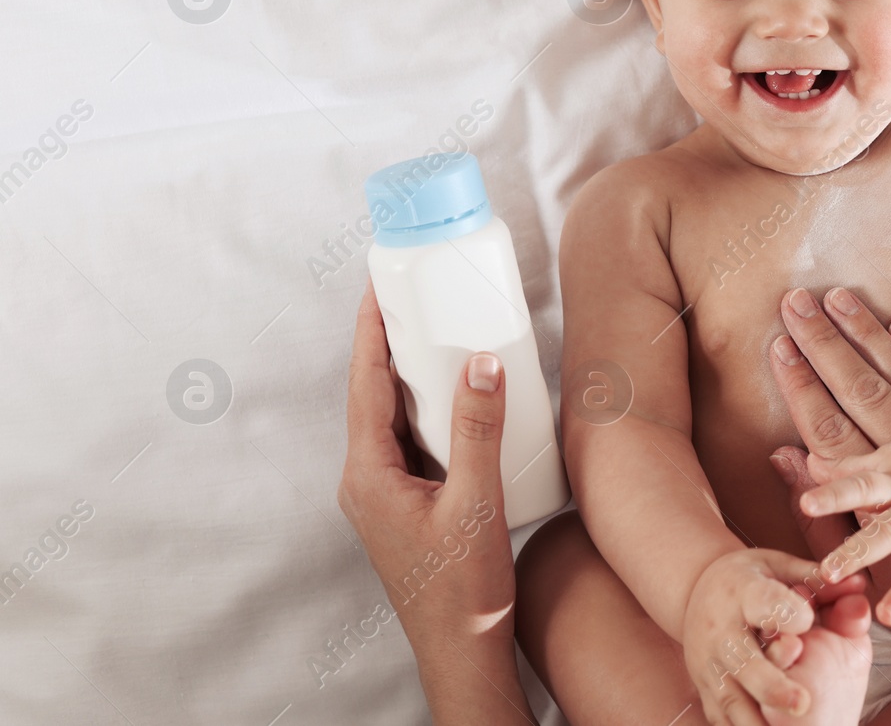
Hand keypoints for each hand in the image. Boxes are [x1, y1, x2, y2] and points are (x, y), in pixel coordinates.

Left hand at [338, 280, 532, 724]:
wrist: (463, 651)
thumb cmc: (462, 592)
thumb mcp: (476, 503)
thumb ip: (478, 430)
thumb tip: (480, 364)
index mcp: (369, 475)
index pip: (366, 383)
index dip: (373, 329)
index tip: (380, 285)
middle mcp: (368, 480)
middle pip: (376, 394)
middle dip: (394, 342)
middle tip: (416, 295)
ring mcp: (386, 493)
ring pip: (396, 417)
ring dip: (416, 376)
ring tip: (443, 333)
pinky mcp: (409, 503)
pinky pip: (415, 440)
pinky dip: (435, 410)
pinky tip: (465, 400)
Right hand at [680, 545, 860, 723]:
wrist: (696, 592)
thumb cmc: (750, 579)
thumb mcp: (778, 567)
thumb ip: (817, 579)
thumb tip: (860, 584)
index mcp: (743, 593)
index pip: (764, 603)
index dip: (787, 614)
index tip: (809, 622)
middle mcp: (722, 631)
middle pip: (745, 662)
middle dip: (772, 685)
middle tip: (802, 703)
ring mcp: (710, 664)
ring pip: (731, 698)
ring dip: (756, 721)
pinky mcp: (705, 689)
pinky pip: (721, 717)